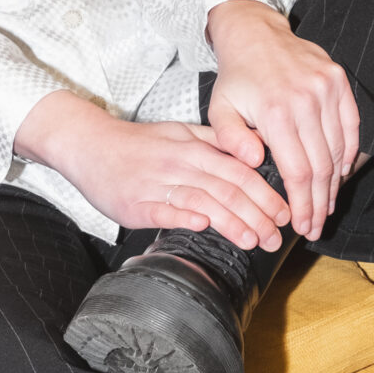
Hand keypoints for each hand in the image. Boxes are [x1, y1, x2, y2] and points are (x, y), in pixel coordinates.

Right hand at [14, 93, 287, 251]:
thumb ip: (214, 143)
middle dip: (258, 214)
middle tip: (276, 237)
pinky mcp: (136, 203)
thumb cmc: (137, 144)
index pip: (240, 171)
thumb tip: (252, 154)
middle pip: (228, 189)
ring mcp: (158, 184)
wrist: (89, 145)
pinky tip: (202, 227)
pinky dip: (184, 216)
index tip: (284, 212)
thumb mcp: (180, 132)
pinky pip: (163, 209)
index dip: (266, 193)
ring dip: (231, 222)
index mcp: (195, 147)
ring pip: (203, 201)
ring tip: (253, 240)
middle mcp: (180, 163)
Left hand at [204, 0, 361, 242]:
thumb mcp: (219, 108)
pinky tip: (341, 173)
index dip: (302, 205)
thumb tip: (253, 162)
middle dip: (320, 203)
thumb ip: (231, 138)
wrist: (255, 33)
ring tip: (327, 206)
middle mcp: (305, 101)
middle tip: (316, 226)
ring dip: (335, 183)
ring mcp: (326, 89)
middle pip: (321, 167)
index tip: (301, 226)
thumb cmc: (236, 77)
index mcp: (275, 112)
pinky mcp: (338, 81)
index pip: (297, 172)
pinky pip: (351, 125)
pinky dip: (349, 153)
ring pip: (338, 149)